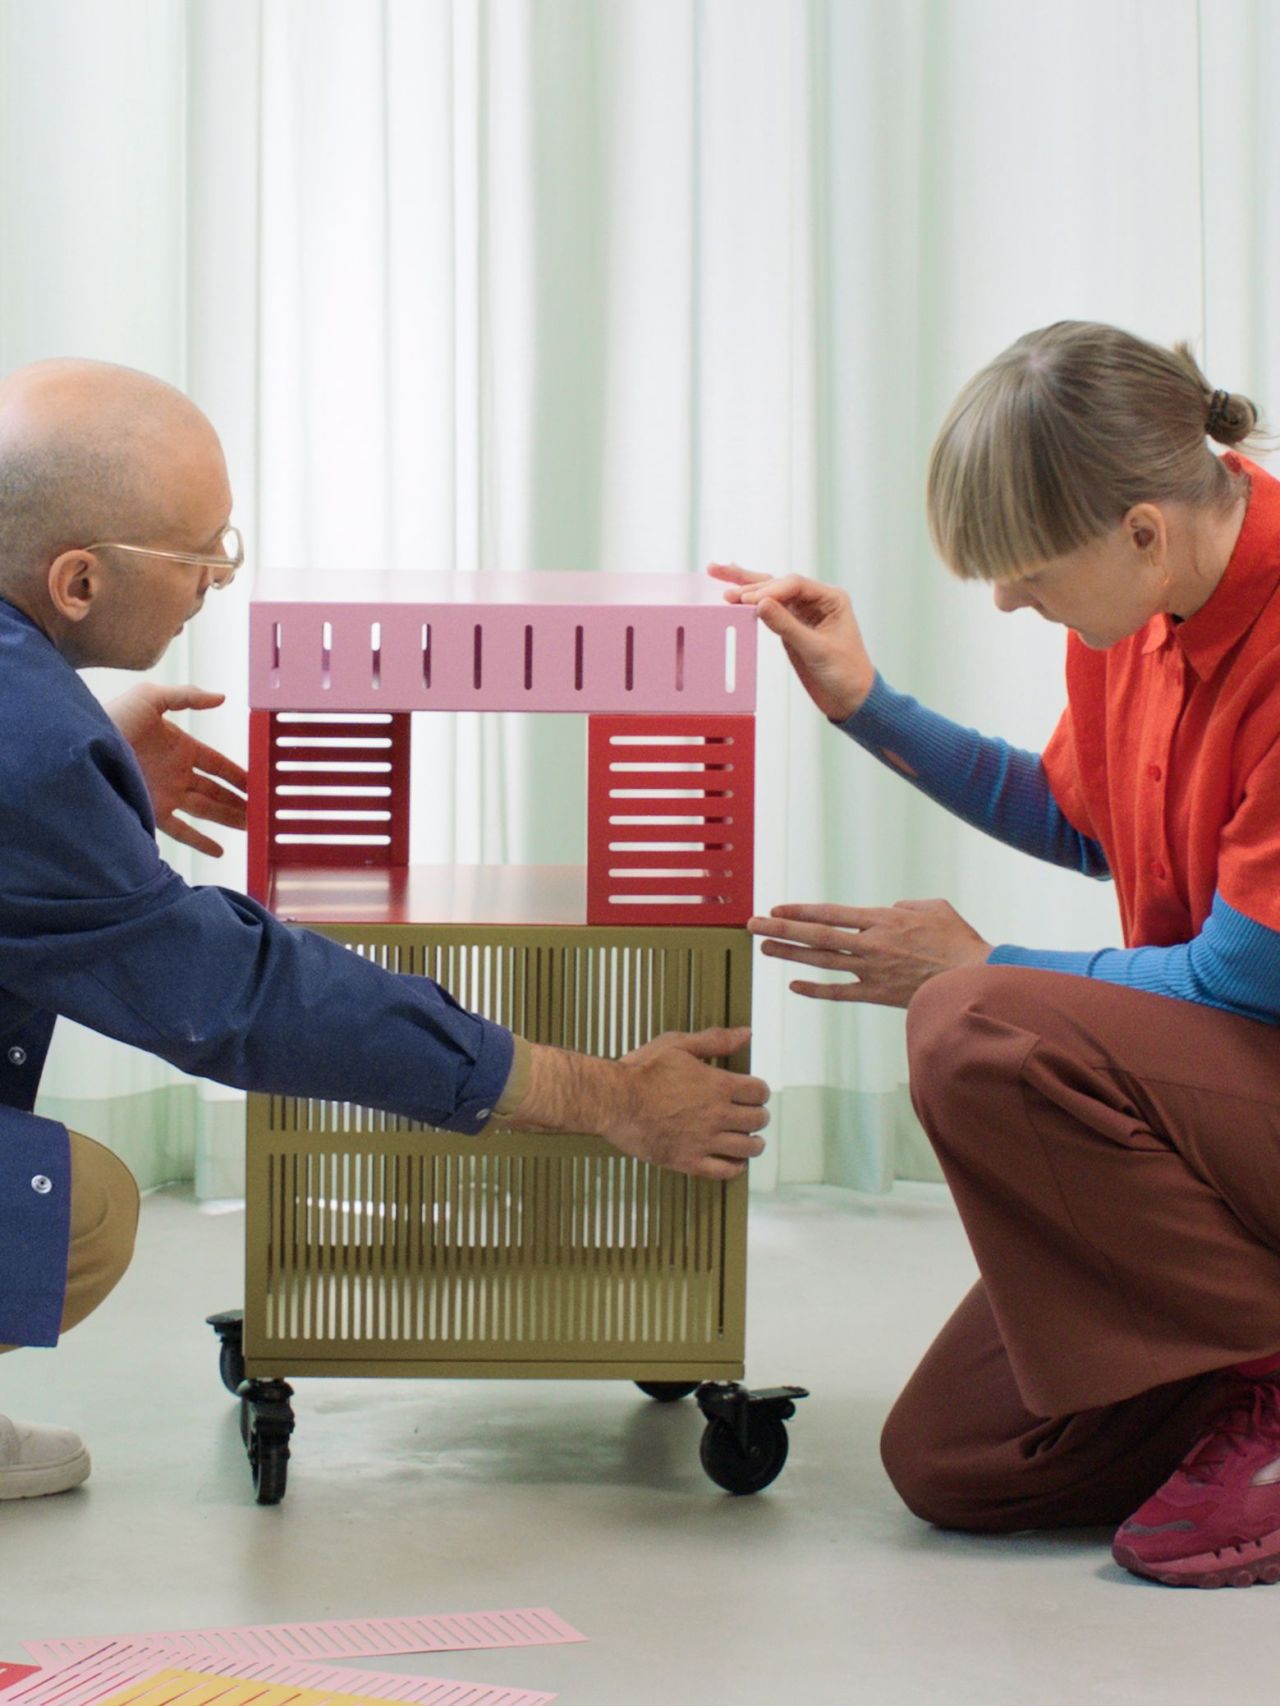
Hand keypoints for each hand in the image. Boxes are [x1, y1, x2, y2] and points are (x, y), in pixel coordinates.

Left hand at [106, 684, 247, 856]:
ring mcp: (166, 794)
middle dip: (238, 802)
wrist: (82, 743)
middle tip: (261, 812)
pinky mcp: (153, 810)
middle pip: (216, 791)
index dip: (237, 774)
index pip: (217, 764)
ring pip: (207, 811)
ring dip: (229, 820)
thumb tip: (221, 698)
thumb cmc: (113, 716)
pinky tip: (219, 850)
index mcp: (181, 748)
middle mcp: (177, 774)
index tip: (257, 784)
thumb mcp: (151, 697)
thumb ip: (187, 696)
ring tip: (251, 828)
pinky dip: (201, 841)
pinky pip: (182, 830)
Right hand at [511, 1029, 768, 1180]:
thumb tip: (746, 1034)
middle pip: (757, 1120)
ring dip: (753, 1143)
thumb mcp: (678, 1044)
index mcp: (718, 1086)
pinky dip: (736, 1168)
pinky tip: (734, 1162)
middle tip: (751, 1115)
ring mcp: (704, 1141)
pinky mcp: (689, 1161)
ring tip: (749, 1140)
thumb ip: (715, 1040)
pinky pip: (724, 1171)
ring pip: (747, 1149)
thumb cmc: (643, 1070)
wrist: (614, 1101)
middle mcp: (717, 1115)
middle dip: (758, 1116)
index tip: (753, 1093)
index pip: (758, 1092)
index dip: (759, 1091)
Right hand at [707, 562, 874, 720]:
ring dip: (745, 586)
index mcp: (831, 598)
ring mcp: (802, 612)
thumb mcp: (816, 650)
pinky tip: (733, 594)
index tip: (747, 601)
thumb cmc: (846, 673)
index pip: (795, 584)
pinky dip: (750, 604)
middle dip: (750, 583)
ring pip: (770, 592)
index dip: (769, 590)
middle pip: (778, 582)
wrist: (850, 698)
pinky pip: (768, 610)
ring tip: (716, 572)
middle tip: (724, 586)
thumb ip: (788, 626)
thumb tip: (760, 604)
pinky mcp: (790, 626)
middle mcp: (816, 600)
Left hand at [750, 899, 991, 1008]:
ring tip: (764, 948)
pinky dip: (816, 989)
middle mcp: (871, 944)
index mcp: (883, 920)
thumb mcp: (935, 907)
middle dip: (781, 929)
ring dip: (790, 954)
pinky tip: (793, 985)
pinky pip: (840, 993)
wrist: (976, 979)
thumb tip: (888, 911)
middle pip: (816, 936)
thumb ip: (905, 905)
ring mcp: (872, 972)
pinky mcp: (878, 995)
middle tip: (752, 924)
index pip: (831, 913)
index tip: (776, 908)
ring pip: (822, 962)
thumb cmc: (959, 941)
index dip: (800, 911)